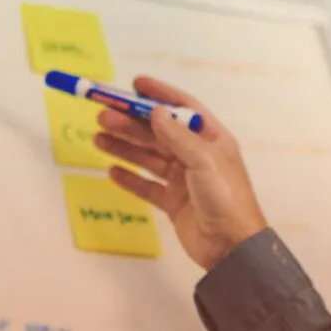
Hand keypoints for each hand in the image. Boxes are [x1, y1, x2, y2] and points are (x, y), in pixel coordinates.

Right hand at [94, 77, 267, 269]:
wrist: (231, 246)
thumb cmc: (225, 196)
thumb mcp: (204, 161)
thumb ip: (178, 137)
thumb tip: (157, 111)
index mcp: (212, 139)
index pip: (184, 108)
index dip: (160, 94)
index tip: (134, 84)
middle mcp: (197, 155)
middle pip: (160, 133)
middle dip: (132, 123)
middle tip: (102, 116)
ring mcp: (185, 179)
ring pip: (150, 158)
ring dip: (125, 147)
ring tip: (98, 137)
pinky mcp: (174, 203)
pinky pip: (147, 186)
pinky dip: (130, 178)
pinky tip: (111, 170)